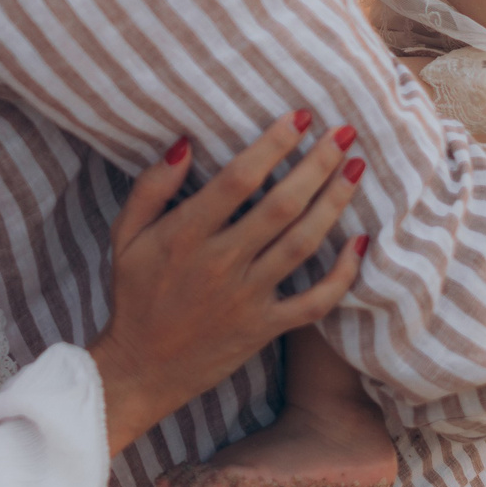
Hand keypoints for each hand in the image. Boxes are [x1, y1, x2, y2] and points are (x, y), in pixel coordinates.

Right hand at [90, 112, 368, 454]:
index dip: (273, 145)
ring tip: (356, 168)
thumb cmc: (135, 296)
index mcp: (185, 235)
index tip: (300, 116)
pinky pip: (314, 303)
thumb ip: (151, 187)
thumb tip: (185, 143)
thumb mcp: (126, 236)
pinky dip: (342, 275)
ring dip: (335, 203)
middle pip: (282, 206)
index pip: (238, 180)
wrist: (141, 370)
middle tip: (345, 132)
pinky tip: (360, 242)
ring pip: (303, 244)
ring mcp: (247, 298)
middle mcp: (220, 263)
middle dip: (318, 164)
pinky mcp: (265, 328)